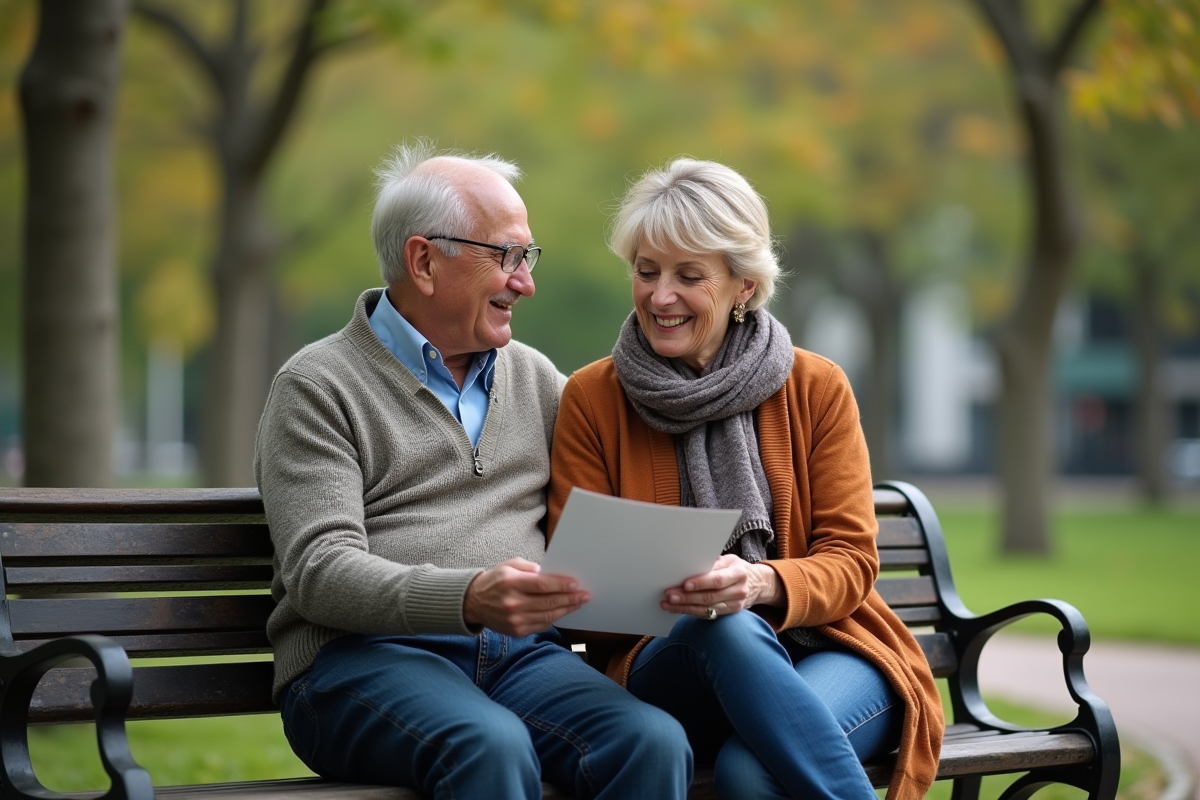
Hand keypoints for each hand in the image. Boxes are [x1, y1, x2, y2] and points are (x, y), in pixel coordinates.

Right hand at [464, 558, 590, 636]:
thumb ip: (530, 568)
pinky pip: (541, 625)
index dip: (561, 585)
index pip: (542, 585)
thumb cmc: (495, 580)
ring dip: (566, 610)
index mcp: (511, 583)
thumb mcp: (510, 565)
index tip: (576, 584)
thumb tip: (552, 573)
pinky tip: (563, 612)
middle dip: (570, 599)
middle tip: (584, 595)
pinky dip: (554, 618)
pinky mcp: (516, 631)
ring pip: (547, 616)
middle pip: (548, 602)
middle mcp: (512, 603)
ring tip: (578, 603)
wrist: (474, 602)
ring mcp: (514, 620)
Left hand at [661, 554, 783, 617]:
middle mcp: (738, 591)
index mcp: (738, 573)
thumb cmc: (738, 568)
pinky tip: (679, 609)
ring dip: (685, 607)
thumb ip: (713, 563)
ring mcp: (735, 604)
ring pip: (707, 609)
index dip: (700, 583)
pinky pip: (708, 614)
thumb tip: (691, 566)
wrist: (758, 584)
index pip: (717, 580)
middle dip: (687, 597)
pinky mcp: (730, 613)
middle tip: (670, 595)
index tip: (684, 584)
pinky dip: (692, 612)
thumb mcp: (729, 560)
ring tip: (669, 604)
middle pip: (709, 597)